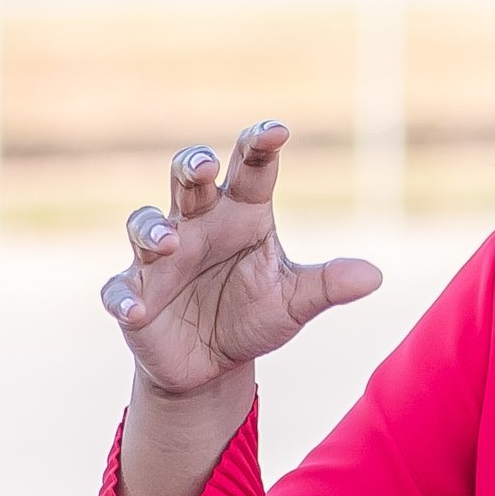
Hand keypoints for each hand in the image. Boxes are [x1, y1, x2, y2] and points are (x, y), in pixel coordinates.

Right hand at [101, 121, 384, 396]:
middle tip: (205, 166)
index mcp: (241, 214)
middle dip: (192, 167)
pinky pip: (120, 288)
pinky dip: (123, 296)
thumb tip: (375, 277)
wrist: (211, 364)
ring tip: (168, 244)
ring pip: (144, 224)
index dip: (259, 145)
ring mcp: (159, 258)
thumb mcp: (294, 303)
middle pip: (188, 180)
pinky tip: (134, 311)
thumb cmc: (253, 315)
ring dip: (153, 230)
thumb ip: (327, 285)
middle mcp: (197, 225)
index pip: (252, 170)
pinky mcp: (134, 294)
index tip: (276, 131)